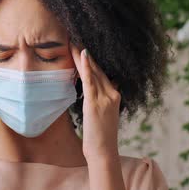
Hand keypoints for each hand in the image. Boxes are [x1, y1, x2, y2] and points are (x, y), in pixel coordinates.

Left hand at [70, 43, 120, 160]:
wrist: (103, 152)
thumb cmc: (100, 135)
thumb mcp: (104, 114)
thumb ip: (101, 99)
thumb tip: (95, 87)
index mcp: (115, 95)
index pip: (102, 72)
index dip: (92, 59)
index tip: (82, 46)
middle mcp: (113, 93)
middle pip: (98, 68)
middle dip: (85, 53)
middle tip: (75, 37)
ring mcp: (106, 98)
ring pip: (93, 71)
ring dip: (82, 55)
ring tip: (73, 41)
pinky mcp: (96, 103)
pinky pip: (90, 81)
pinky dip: (86, 67)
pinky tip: (82, 54)